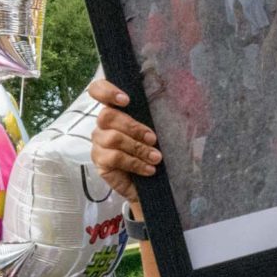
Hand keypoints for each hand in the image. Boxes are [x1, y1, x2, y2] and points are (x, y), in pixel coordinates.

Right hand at [89, 75, 161, 207]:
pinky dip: (135, 163)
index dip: (107, 91)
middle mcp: (102, 125)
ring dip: (138, 148)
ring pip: (113, 138)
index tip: (126, 100)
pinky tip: (149, 169)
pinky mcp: (100, 162)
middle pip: (107, 116)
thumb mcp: (156, 133)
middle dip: (133, 127)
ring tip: (156, 158)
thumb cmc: (152, 152)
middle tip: (153, 139)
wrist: (148, 185)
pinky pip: (115, 158)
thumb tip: (178, 109)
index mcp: (115, 110)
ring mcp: (99, 144)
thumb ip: (157, 118)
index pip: (98, 90)